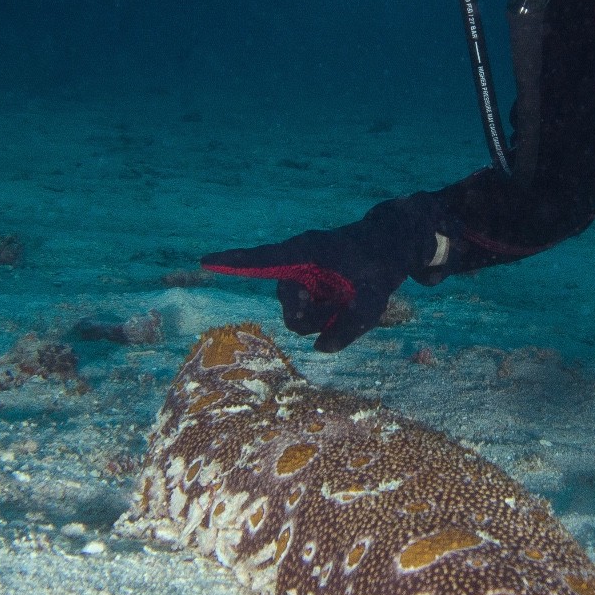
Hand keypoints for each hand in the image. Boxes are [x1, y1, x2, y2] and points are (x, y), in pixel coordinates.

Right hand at [201, 200, 432, 353]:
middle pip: (291, 310)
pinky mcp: (306, 288)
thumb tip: (321, 348)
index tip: (204, 261)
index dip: (234, 261)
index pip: (264, 259)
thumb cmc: (380, 265)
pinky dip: (328, 316)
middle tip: (346, 309)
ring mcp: (299, 278)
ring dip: (324, 319)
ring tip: (350, 302)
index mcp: (306, 253)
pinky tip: (346, 304)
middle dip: (316, 320)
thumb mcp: (374, 300)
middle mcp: (296, 265)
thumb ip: (349, 328)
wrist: (389, 246)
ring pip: (300, 318)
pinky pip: (309, 315)